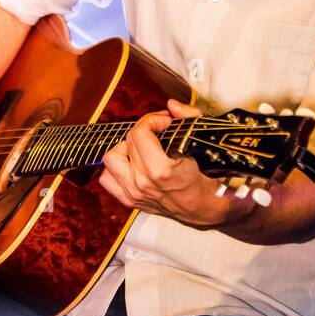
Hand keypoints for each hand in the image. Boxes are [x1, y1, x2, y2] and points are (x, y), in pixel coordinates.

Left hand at [98, 98, 240, 229]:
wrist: (207, 209)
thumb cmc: (207, 180)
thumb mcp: (203, 144)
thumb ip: (188, 118)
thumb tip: (172, 106)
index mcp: (160, 171)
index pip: (140, 132)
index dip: (153, 120)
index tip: (166, 122)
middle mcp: (143, 184)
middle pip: (128, 141)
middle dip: (144, 129)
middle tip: (159, 130)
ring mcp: (134, 194)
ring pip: (111, 158)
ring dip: (125, 148)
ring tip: (142, 147)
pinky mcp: (130, 201)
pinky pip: (107, 179)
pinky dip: (115, 168)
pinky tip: (131, 163)